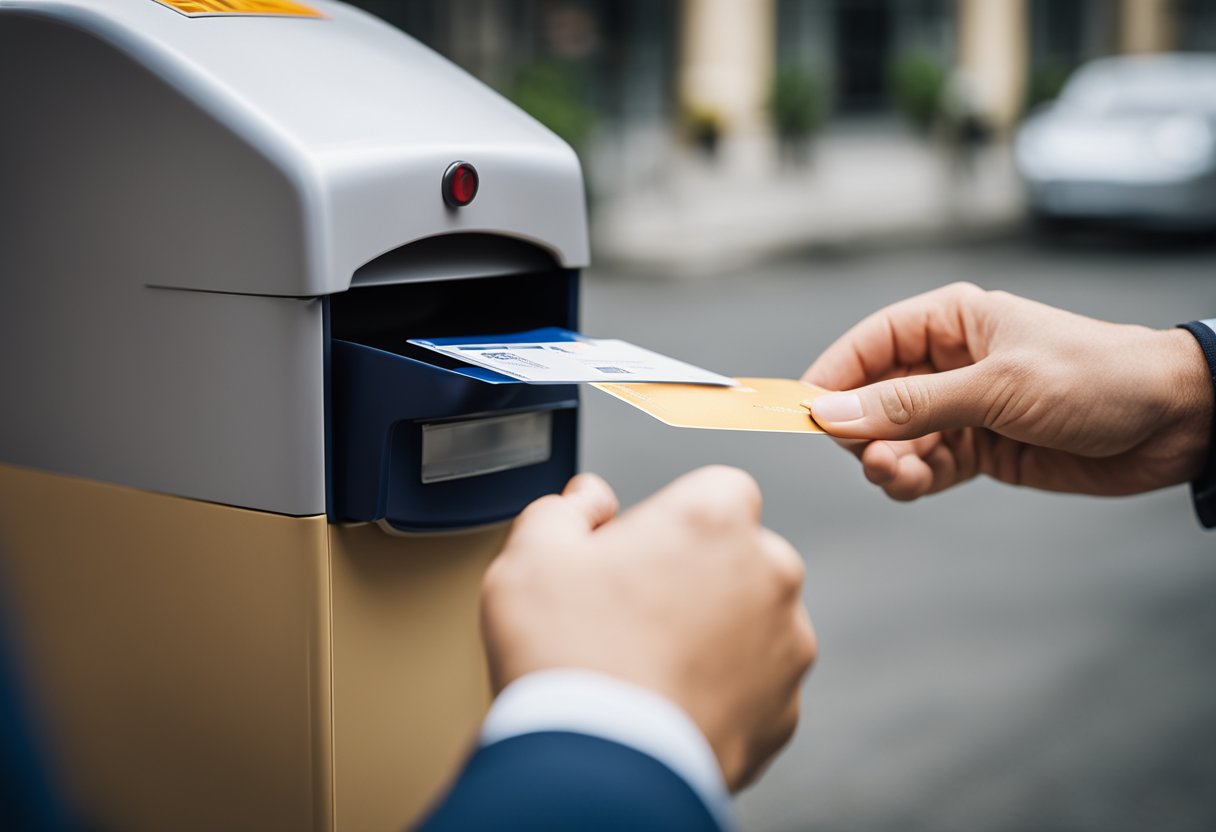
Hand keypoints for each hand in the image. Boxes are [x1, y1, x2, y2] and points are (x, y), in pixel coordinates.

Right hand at [481, 466, 816, 790]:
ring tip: (644, 665)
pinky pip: (753, 685)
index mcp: (714, 518)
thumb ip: (564, 509)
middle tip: (630, 612)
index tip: (634, 550)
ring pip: (750, 621)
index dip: (669, 518)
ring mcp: (785, 646)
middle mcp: (769, 573)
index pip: (712, 490)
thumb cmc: (567, 657)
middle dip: (694, 575)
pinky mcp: (783, 711)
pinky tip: (667, 702)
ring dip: (713, 632)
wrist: (598, 769)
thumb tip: (588, 500)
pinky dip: (721, 691)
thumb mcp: (532, 555)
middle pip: (735, 555)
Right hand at [802, 282, 1211, 500]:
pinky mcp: (976, 450)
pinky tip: (914, 485)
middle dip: (861, 431)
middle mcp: (947, 363)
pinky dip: (910, 481)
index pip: (868, 344)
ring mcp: (960, 409)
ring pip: (892, 439)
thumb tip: (831, 414)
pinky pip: (922, 467)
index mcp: (950, 321)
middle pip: (871, 397)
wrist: (1176, 423)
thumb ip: (910, 405)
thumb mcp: (996, 387)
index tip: (802, 415)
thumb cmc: (1095, 377)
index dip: (832, 378)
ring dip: (885, 462)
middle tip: (870, 458)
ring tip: (900, 477)